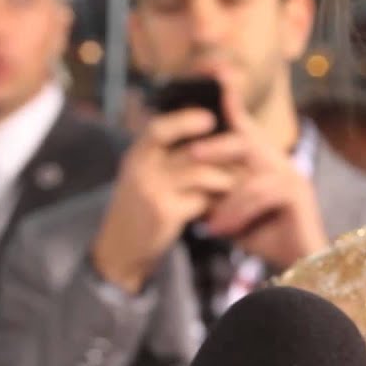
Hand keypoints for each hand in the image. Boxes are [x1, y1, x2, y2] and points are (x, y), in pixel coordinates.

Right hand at [92, 109, 241, 293]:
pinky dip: (217, 201)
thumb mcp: (147, 172)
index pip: (159, 129)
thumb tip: (207, 119)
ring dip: (226, 178)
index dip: (185, 120)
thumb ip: (169, 151)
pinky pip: (202, 200)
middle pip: (191, 151)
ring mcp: (152, 191)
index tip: (210, 117)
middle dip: (223, 152)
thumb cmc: (142, 204)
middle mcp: (141, 169)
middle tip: (245, 153)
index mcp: (138, 154)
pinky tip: (222, 204)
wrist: (120, 248)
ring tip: (238, 181)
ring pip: (203, 174)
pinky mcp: (165, 213)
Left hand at [202, 75, 327, 270]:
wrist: (298, 266)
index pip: (242, 123)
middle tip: (189, 155)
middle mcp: (279, 161)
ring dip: (225, 187)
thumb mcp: (229, 208)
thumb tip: (181, 170)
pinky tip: (218, 229)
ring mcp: (292, 176)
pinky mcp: (298, 196)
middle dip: (216, 145)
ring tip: (203, 208)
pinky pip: (262, 193)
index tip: (212, 73)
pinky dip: (237, 211)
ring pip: (254, 167)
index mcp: (262, 159)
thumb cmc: (262, 234)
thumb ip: (214, 188)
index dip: (229, 98)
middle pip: (247, 139)